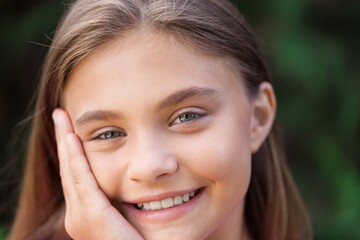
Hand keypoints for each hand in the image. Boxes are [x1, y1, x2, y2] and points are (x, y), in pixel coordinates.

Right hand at [52, 108, 142, 239]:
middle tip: (61, 114)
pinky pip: (81, 180)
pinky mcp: (91, 217)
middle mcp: (77, 215)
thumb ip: (119, 198)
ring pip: (71, 170)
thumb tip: (129, 177)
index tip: (71, 126)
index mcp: (86, 213)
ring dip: (67, 142)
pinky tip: (72, 138)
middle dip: (65, 139)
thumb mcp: (126, 215)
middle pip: (69, 168)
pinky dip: (75, 158)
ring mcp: (80, 217)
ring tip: (63, 118)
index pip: (76, 173)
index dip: (71, 149)